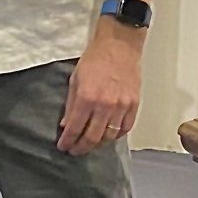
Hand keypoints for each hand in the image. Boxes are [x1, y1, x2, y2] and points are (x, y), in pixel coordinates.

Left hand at [58, 26, 143, 155]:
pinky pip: (125, 128)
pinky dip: (116, 135)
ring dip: (98, 143)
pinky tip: (108, 134)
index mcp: (87, 98)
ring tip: (90, 143)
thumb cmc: (94, 60)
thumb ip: (71, 105)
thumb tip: (66, 124)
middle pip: (93, 137)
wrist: (119, 47)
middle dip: (81, 147)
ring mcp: (122, 106)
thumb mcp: (75, 80)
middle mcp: (105, 105)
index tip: (63, 147)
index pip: (75, 128)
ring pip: (110, 136)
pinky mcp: (134, 105)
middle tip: (74, 150)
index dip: (68, 141)